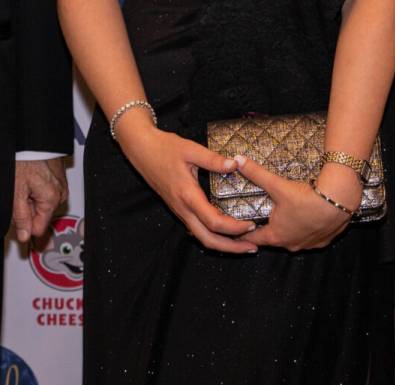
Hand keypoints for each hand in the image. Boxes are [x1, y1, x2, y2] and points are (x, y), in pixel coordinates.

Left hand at [11, 157, 68, 246]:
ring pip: (44, 203)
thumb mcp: (17, 192)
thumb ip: (21, 216)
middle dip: (28, 209)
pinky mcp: (59, 177)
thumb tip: (24, 236)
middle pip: (41, 215)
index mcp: (52, 199)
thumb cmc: (25, 160)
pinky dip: (38, 189)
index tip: (17, 221)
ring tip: (24, 184)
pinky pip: (48, 191)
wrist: (32, 139)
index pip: (39, 228)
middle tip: (18, 194)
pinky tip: (30, 179)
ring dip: (32, 199)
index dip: (25, 227)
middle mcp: (60, 193)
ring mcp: (61, 184)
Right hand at [115, 121, 257, 254]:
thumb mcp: (191, 149)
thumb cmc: (165, 148)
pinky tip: (226, 231)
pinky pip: (197, 229)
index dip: (235, 228)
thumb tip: (235, 165)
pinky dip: (213, 235)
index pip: (214, 222)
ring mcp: (180, 211)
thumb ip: (213, 159)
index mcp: (188, 196)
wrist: (141, 149)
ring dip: (223, 244)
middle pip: (208, 239)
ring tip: (243, 244)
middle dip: (231, 247)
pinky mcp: (179, 209)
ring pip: (201, 237)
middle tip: (253, 247)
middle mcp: (183, 209)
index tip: (252, 223)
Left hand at [238, 157, 353, 252]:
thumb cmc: (306, 197)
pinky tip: (310, 218)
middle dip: (269, 230)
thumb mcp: (277, 185)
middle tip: (263, 221)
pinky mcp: (324, 241)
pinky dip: (308, 230)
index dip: (245, 234)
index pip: (254, 238)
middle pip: (274, 239)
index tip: (237, 232)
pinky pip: (312, 237)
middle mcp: (291, 244)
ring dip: (290, 231)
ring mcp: (308, 245)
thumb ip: (256, 173)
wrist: (338, 200)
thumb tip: (237, 161)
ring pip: (294, 239)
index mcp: (276, 235)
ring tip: (287, 219)